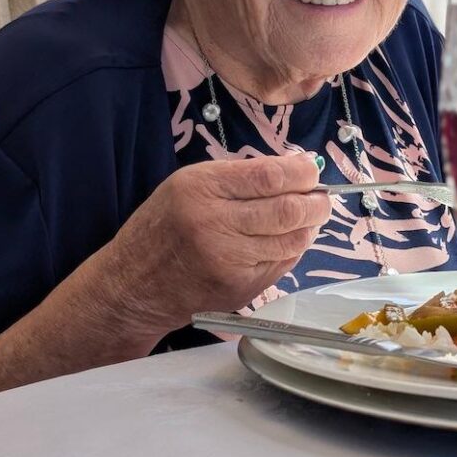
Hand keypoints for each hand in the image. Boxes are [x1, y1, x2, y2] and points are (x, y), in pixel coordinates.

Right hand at [103, 154, 330, 337]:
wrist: (134, 283)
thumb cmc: (165, 225)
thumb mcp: (191, 183)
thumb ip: (241, 175)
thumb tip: (297, 169)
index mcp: (202, 189)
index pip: (270, 176)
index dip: (301, 172)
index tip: (312, 169)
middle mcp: (215, 225)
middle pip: (288, 210)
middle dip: (316, 201)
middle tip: (321, 196)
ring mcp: (229, 261)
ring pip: (292, 240)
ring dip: (309, 226)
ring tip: (307, 216)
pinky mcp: (240, 288)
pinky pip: (282, 263)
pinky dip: (292, 248)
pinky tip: (285, 239)